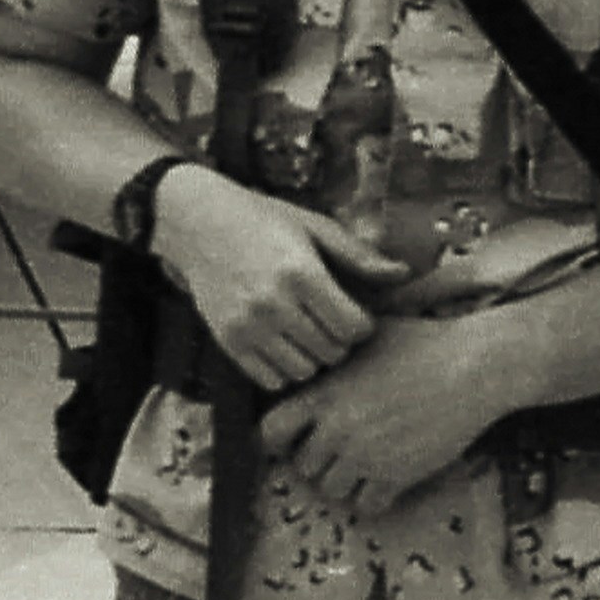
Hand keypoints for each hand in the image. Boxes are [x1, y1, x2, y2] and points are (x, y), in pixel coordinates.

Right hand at [160, 178, 398, 392]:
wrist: (197, 222)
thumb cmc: (262, 220)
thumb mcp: (313, 227)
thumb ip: (357, 255)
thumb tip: (402, 273)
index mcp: (302, 273)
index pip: (353, 327)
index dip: (362, 325)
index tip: (353, 314)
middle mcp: (274, 303)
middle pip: (332, 351)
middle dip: (339, 341)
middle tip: (329, 323)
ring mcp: (248, 325)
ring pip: (304, 370)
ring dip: (312, 358)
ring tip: (307, 335)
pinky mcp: (228, 340)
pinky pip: (271, 378)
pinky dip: (284, 370)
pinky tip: (283, 346)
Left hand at [267, 311, 516, 513]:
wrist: (473, 367)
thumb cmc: (424, 342)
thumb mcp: (367, 335)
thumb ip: (335, 351)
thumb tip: (317, 346)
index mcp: (323, 394)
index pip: (271, 430)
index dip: (278, 438)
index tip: (295, 437)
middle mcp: (337, 428)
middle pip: (303, 466)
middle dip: (318, 460)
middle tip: (339, 451)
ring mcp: (365, 455)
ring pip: (332, 489)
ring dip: (344, 482)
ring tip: (362, 466)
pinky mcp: (397, 476)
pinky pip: (367, 506)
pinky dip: (372, 498)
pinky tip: (386, 480)